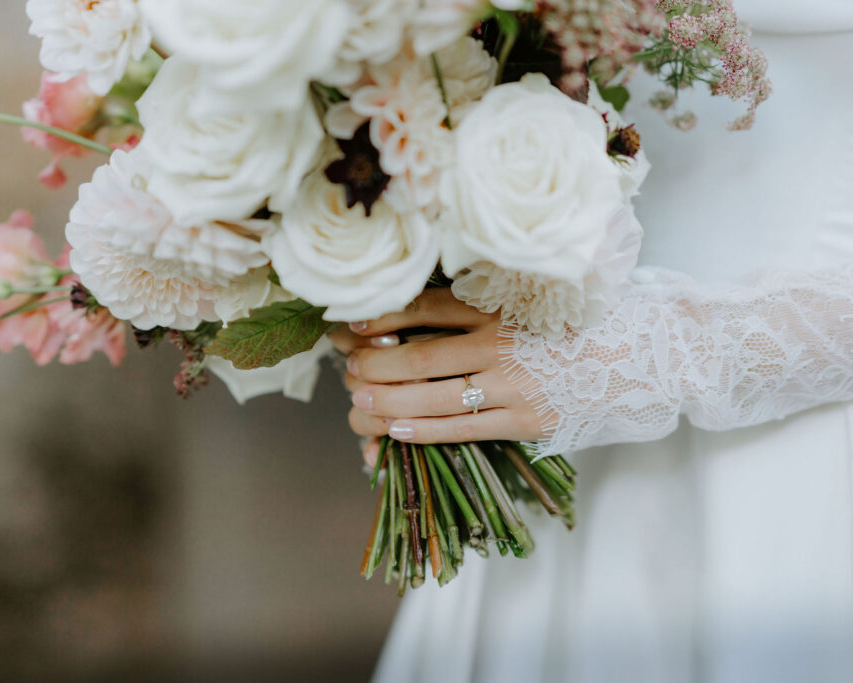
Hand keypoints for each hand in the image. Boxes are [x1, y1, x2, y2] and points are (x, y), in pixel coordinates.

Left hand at [329, 289, 547, 465]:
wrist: (630, 359)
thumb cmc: (567, 327)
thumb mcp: (524, 300)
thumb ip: (476, 303)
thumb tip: (414, 308)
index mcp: (499, 308)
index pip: (427, 310)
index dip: (384, 318)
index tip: (355, 325)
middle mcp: (500, 345)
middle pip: (420, 357)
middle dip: (376, 365)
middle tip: (349, 369)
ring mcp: (511, 386)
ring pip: (434, 397)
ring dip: (390, 401)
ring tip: (361, 400)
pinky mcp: (523, 421)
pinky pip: (462, 428)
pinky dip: (425, 430)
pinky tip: (397, 429)